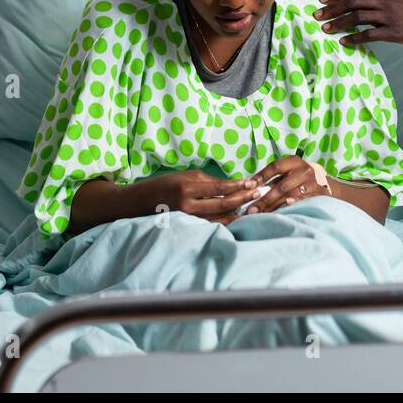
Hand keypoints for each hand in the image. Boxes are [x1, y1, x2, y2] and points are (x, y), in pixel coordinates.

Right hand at [146, 171, 261, 225]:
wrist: (144, 202)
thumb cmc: (166, 185)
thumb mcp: (186, 176)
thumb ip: (209, 181)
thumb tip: (232, 185)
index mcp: (187, 188)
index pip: (219, 188)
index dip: (237, 186)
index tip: (252, 182)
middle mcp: (188, 206)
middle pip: (223, 204)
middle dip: (243, 198)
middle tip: (258, 192)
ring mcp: (189, 219)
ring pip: (220, 217)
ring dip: (238, 210)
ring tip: (253, 204)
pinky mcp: (190, 226)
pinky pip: (213, 224)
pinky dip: (227, 220)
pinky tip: (238, 216)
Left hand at [246, 155, 332, 213]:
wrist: (324, 182)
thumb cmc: (298, 178)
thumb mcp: (288, 173)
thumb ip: (272, 179)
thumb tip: (250, 188)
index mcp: (294, 161)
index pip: (275, 167)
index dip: (261, 176)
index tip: (248, 186)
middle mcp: (304, 170)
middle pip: (281, 185)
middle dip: (264, 199)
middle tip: (251, 209)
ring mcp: (313, 182)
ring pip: (291, 195)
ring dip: (275, 206)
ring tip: (262, 214)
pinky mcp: (320, 194)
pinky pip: (305, 201)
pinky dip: (295, 204)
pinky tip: (285, 208)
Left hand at [313, 0, 402, 46]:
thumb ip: (379, 1)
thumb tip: (360, 6)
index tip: (322, 0)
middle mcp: (384, 1)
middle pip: (351, 2)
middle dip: (332, 9)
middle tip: (317, 16)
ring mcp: (389, 16)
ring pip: (357, 17)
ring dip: (339, 23)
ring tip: (326, 29)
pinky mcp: (394, 32)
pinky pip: (369, 34)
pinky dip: (354, 38)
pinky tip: (344, 42)